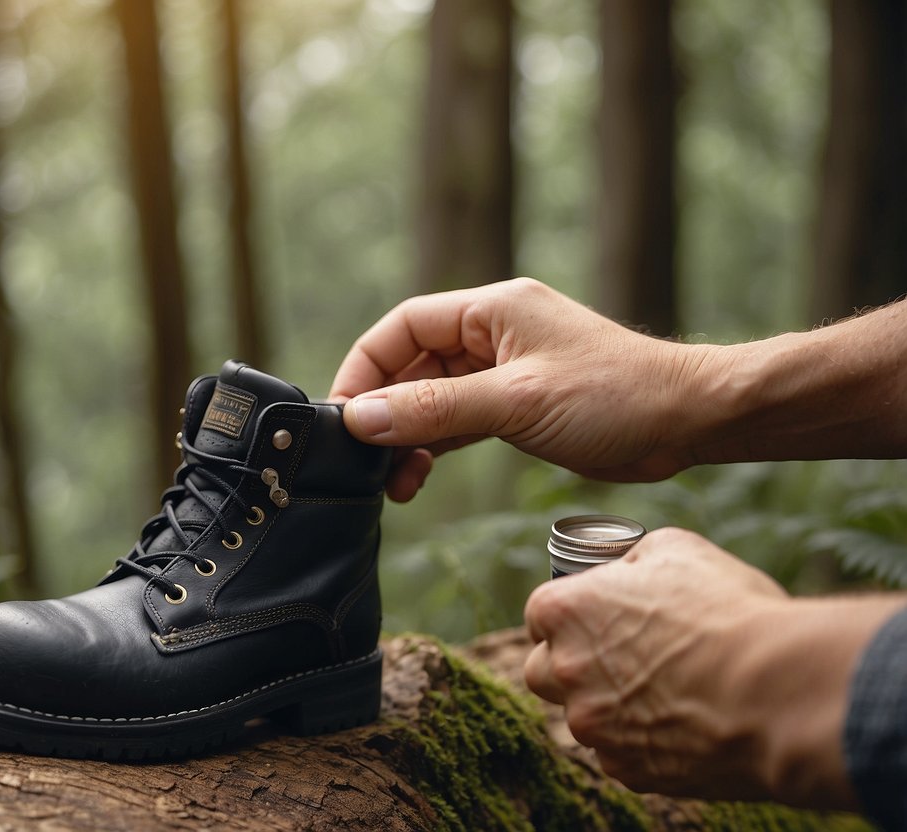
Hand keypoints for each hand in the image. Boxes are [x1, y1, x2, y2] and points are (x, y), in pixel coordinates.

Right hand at [329, 279, 722, 500]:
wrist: (688, 421)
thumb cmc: (616, 396)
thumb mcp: (515, 402)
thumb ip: (435, 409)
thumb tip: (360, 418)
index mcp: (490, 310)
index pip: (402, 327)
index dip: (365, 368)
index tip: (343, 414)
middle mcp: (491, 333)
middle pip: (411, 367)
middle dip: (384, 413)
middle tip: (365, 461)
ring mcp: (503, 370)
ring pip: (432, 399)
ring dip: (408, 437)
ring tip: (395, 482)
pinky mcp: (516, 405)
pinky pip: (458, 421)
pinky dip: (435, 447)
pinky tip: (419, 476)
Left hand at [523, 527, 899, 808]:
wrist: (775, 692)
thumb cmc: (727, 611)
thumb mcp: (677, 550)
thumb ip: (634, 560)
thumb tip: (628, 570)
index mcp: (564, 612)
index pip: (542, 615)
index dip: (572, 616)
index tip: (600, 618)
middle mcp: (564, 672)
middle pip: (545, 671)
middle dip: (572, 665)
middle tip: (622, 658)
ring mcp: (593, 726)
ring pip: (585, 718)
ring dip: (611, 707)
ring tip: (668, 692)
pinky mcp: (628, 770)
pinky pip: (622, 755)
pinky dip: (645, 743)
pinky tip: (686, 724)